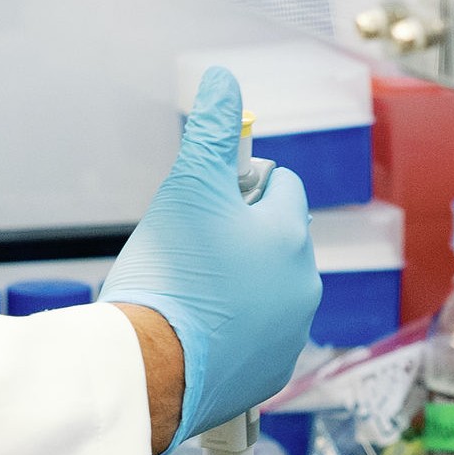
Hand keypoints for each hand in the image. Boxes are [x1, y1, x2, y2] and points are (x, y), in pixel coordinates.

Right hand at [103, 66, 320, 448]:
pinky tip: (195, 330)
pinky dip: (232, 329)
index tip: (204, 200)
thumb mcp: (187, 188)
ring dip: (238, 283)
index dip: (240, 183)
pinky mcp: (269, 375)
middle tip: (189, 246)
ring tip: (189, 291)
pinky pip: (255, 337)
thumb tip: (226, 79)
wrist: (150, 370)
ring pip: (266, 289)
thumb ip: (213, 130)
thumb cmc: (168, 276)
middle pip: (274, 239)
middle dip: (239, 235)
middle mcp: (303, 287)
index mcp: (290, 237)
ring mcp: (289, 336)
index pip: (281, 185)